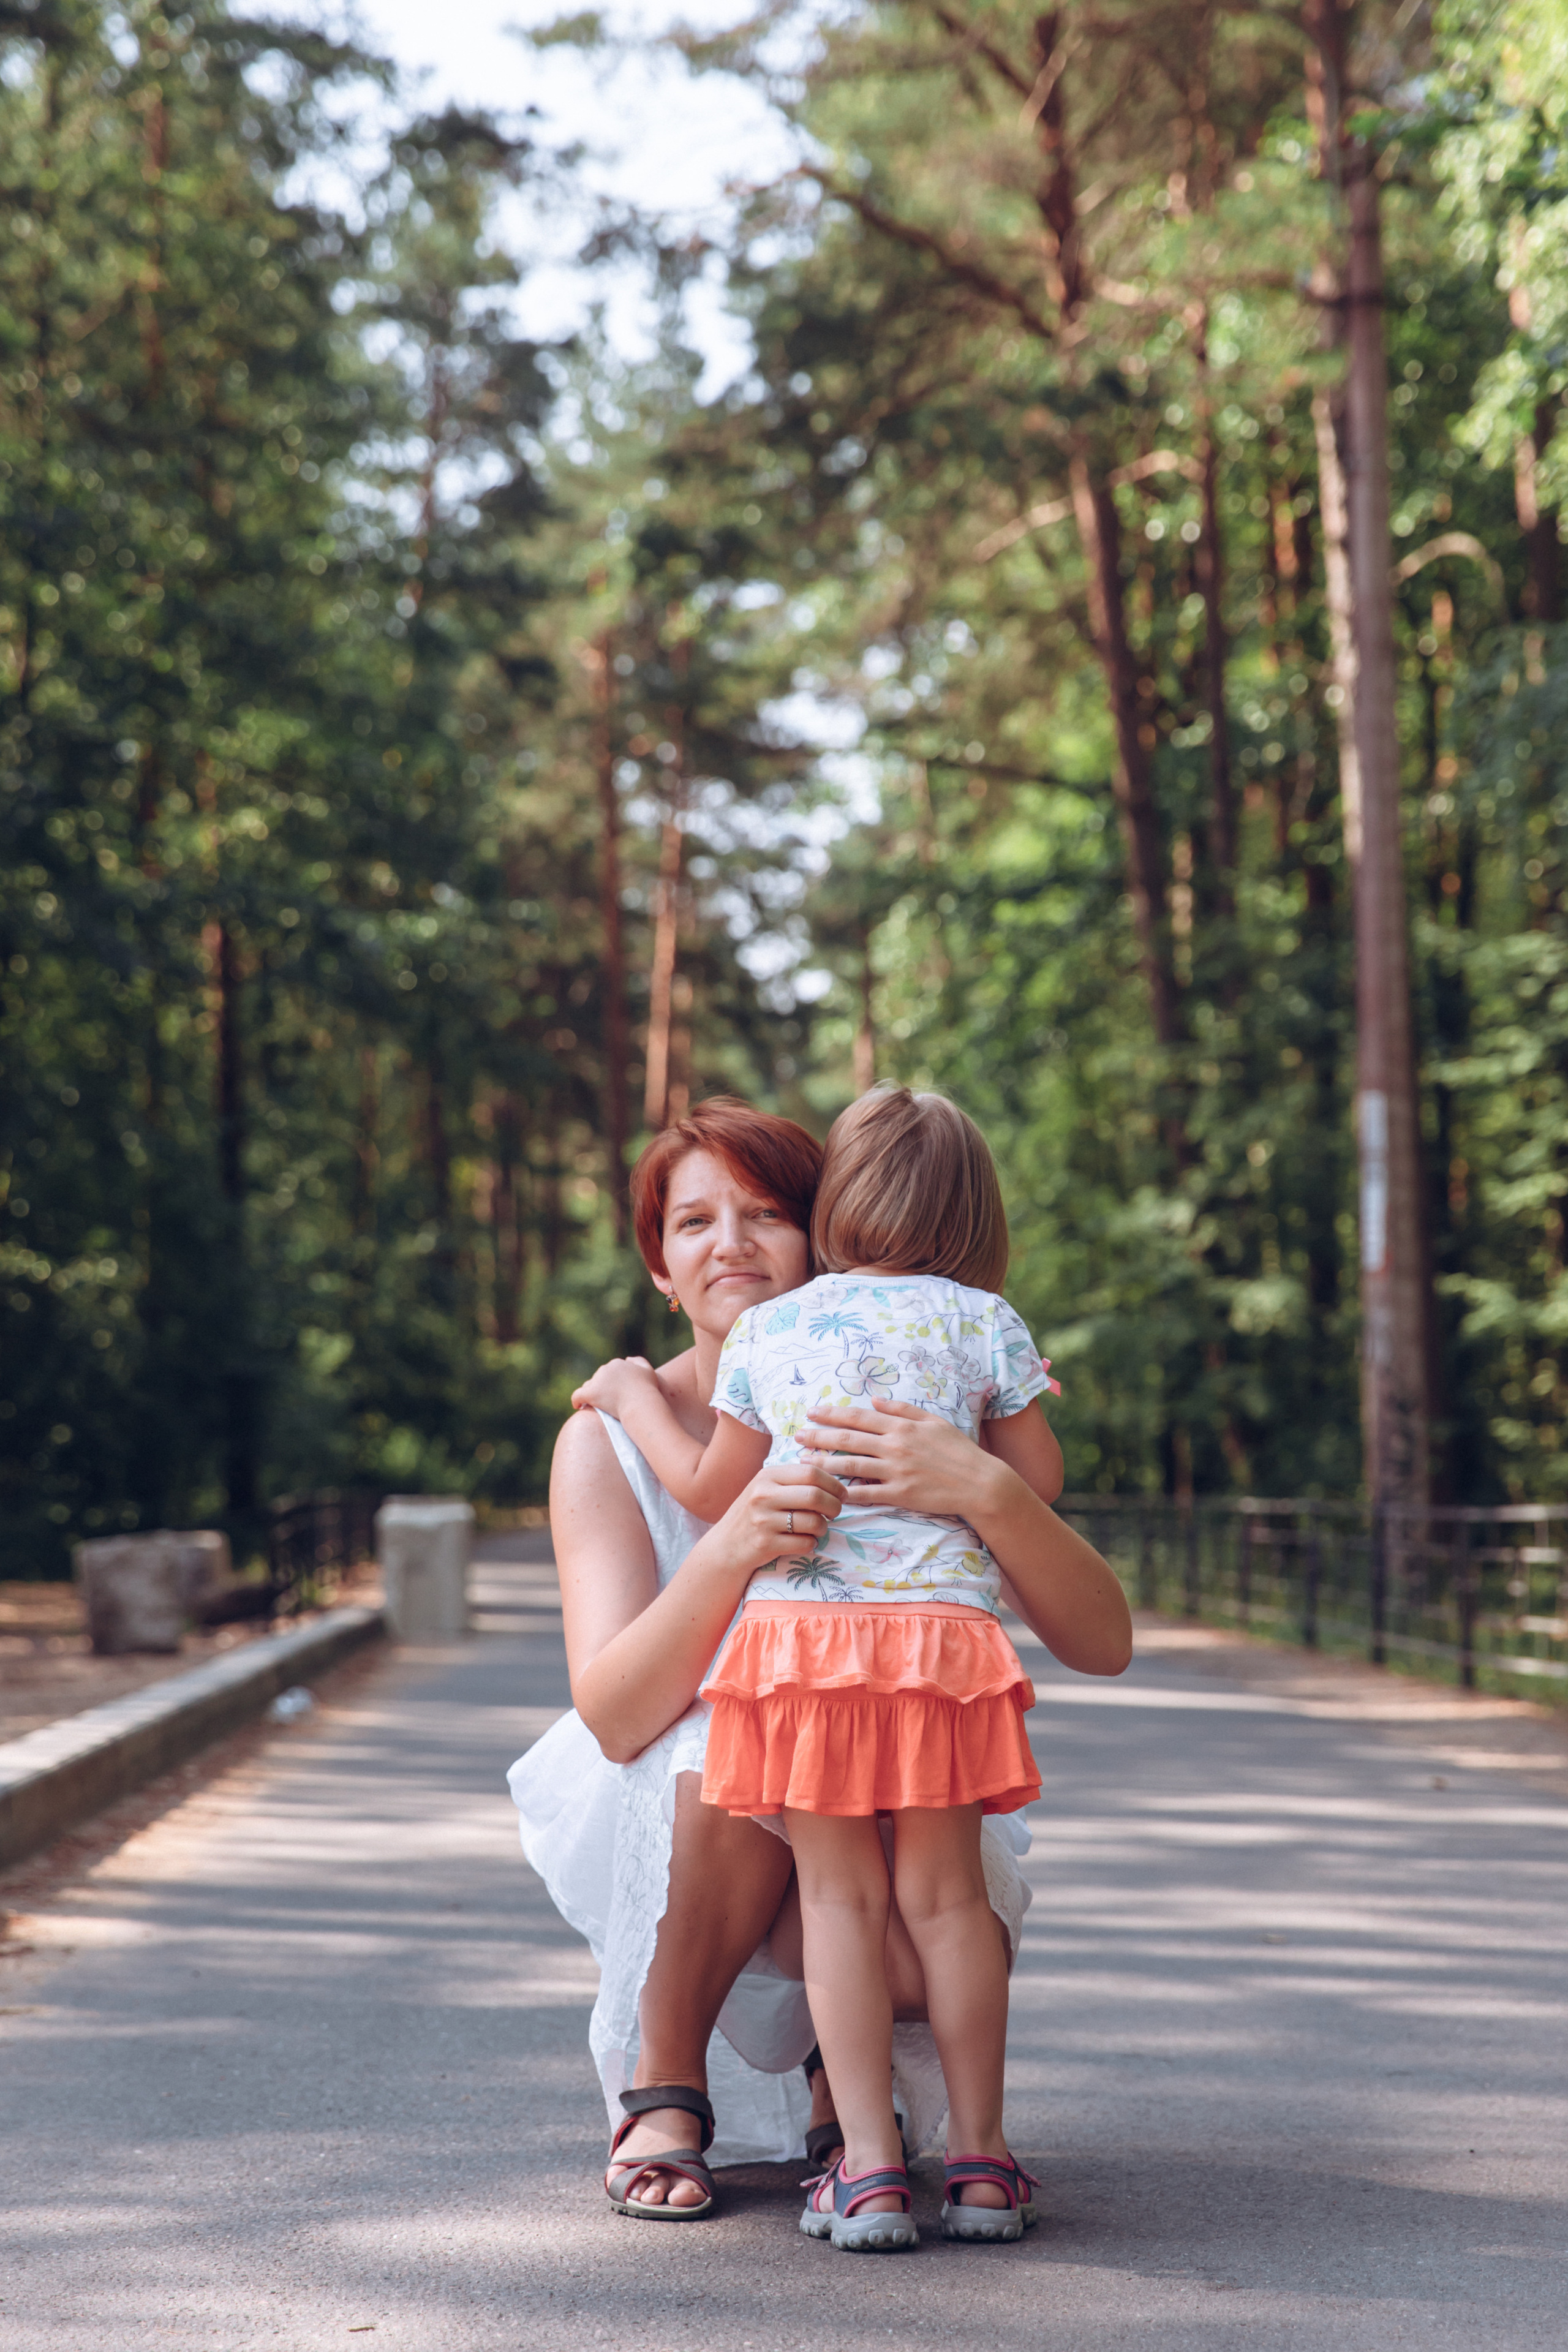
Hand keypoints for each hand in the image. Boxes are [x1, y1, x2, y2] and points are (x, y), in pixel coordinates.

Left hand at [571, 1356, 658, 1415]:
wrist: (641, 1403)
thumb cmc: (647, 1389)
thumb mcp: (648, 1371)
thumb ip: (639, 1361)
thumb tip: (627, 1359)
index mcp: (617, 1363)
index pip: (608, 1372)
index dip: (610, 1383)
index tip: (613, 1394)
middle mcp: (605, 1369)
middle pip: (598, 1379)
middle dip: (601, 1388)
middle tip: (606, 1402)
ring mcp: (597, 1381)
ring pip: (588, 1387)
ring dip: (591, 1394)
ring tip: (594, 1405)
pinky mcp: (590, 1393)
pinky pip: (577, 1396)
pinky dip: (576, 1401)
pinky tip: (578, 1406)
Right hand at [712, 1455, 847, 1571]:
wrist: (725, 1547)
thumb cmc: (753, 1515)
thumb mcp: (765, 1488)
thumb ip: (792, 1480)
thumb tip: (832, 1477)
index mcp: (767, 1476)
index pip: (811, 1473)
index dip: (834, 1484)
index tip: (842, 1494)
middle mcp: (763, 1495)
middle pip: (815, 1495)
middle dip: (834, 1506)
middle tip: (835, 1513)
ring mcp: (763, 1520)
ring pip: (813, 1521)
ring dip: (823, 1528)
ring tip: (818, 1529)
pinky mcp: (765, 1544)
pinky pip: (804, 1543)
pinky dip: (811, 1544)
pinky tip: (805, 1542)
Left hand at [801, 1400, 1001, 1520]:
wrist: (979, 1483)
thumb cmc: (958, 1450)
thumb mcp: (934, 1421)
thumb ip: (903, 1410)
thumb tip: (876, 1401)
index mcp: (901, 1427)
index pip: (859, 1417)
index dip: (832, 1414)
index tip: (813, 1412)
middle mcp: (895, 1447)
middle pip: (848, 1439)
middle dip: (819, 1436)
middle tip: (798, 1434)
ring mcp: (896, 1472)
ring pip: (851, 1466)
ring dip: (824, 1462)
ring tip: (804, 1460)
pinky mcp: (899, 1495)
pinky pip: (866, 1494)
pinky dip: (846, 1492)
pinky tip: (829, 1490)